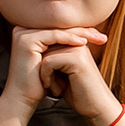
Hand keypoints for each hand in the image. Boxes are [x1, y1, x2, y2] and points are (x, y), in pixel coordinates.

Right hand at [0, 25, 116, 125]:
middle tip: (102, 37)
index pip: (59, 29)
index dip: (80, 31)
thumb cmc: (38, 82)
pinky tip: (83, 43)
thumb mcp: (52, 61)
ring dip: (80, 34)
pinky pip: (53, 36)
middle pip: (59, 28)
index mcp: (27, 33)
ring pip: (58, 31)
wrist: (22, 98)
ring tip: (97, 39)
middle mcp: (22, 30)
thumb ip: (61, 46)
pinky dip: (70, 39)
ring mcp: (22, 34)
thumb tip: (84, 36)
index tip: (99, 37)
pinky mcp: (25, 41)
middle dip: (83, 32)